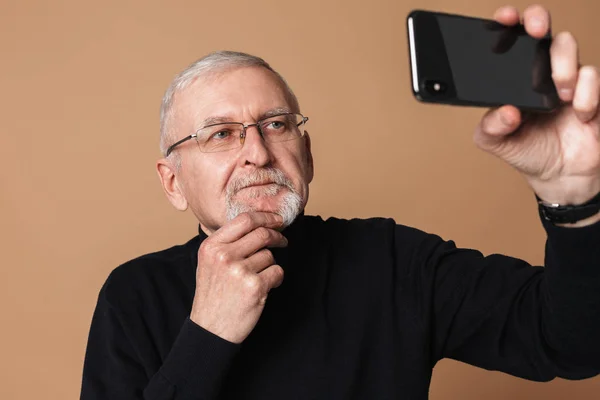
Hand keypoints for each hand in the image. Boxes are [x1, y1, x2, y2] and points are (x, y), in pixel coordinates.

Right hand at [190, 212, 286, 342]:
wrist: (211, 328)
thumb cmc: (214, 293)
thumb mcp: (210, 262)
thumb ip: (228, 242)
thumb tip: (259, 223)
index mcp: (211, 246)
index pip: (244, 220)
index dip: (265, 217)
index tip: (277, 220)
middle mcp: (224, 256)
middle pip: (262, 234)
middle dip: (277, 236)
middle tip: (282, 241)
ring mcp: (239, 271)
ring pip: (269, 255)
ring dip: (270, 264)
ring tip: (257, 278)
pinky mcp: (255, 287)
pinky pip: (277, 271)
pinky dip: (276, 279)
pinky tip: (264, 288)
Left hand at [473, 5, 599, 206]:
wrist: (559, 176)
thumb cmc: (528, 151)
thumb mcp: (496, 143)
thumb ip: (489, 129)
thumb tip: (503, 112)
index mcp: (514, 78)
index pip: (510, 41)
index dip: (508, 23)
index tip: (504, 19)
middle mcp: (541, 72)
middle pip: (543, 31)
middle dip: (538, 22)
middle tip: (535, 32)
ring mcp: (568, 80)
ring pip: (568, 47)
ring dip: (561, 65)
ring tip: (556, 93)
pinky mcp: (592, 93)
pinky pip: (591, 78)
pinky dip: (585, 94)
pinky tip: (578, 113)